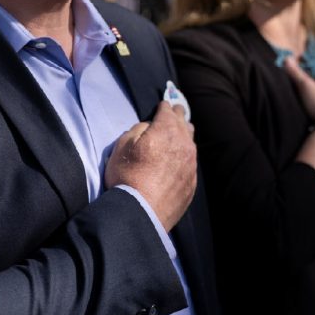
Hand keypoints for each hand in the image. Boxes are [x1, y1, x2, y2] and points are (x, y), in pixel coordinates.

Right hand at [105, 99, 198, 225]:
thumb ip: (138, 130)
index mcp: (167, 131)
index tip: (163, 104)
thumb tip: (149, 127)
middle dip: (178, 116)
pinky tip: (180, 159)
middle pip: (184, 124)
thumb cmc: (127, 176)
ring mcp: (191, 164)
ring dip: (184, 135)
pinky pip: (190, 163)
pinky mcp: (192, 181)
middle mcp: (184, 144)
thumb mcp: (122, 145)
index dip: (164, 107)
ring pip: (191, 143)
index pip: (168, 111)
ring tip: (181, 131)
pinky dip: (185, 157)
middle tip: (176, 111)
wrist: (141, 210)